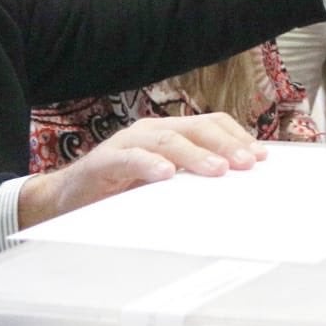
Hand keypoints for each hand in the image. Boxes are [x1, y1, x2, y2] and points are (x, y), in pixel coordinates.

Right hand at [16, 112, 262, 227]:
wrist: (64, 201)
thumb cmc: (119, 193)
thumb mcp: (163, 186)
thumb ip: (192, 181)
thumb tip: (235, 189)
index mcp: (169, 133)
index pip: (210, 124)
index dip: (237, 136)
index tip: (262, 157)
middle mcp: (151, 132)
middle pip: (195, 127)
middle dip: (226, 144)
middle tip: (248, 164)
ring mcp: (127, 143)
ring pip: (167, 139)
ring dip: (196, 154)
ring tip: (218, 169)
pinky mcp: (104, 161)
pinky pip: (130, 158)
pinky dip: (150, 165)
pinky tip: (166, 175)